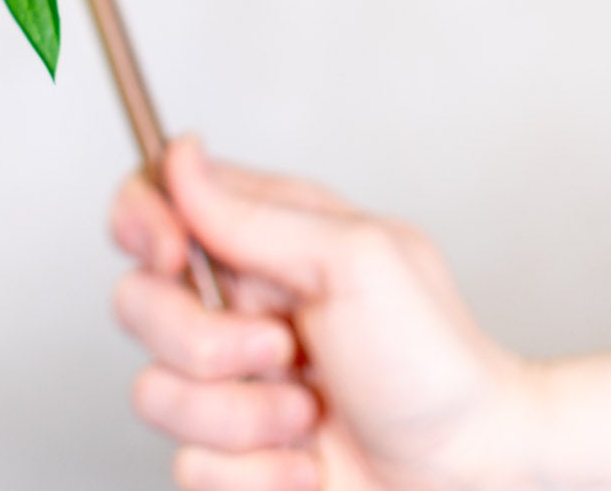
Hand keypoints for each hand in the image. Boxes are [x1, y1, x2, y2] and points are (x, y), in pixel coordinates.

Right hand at [110, 138, 533, 490]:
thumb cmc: (436, 361)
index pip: (153, 199)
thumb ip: (252, 214)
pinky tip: (309, 464)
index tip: (173, 254)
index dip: (142, 221)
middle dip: (204, 341)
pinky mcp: (233, 454)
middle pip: (136, 302)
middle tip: (280, 347)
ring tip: (310, 414)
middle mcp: (234, 304)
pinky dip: (256, 474)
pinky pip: (189, 467)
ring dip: (243, 415)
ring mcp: (230, 382)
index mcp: (259, 238)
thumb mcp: (353, 261)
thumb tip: (181, 153)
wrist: (474, 476)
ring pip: (154, 392)